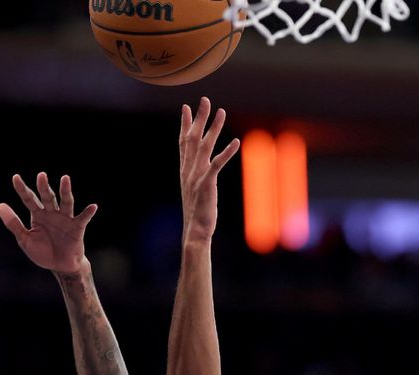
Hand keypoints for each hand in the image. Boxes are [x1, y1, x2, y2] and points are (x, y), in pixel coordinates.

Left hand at [0, 172, 97, 273]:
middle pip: (47, 197)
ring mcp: (65, 219)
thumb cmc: (43, 252)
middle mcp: (52, 213)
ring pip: (65, 202)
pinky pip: (83, 218)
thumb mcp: (24, 239)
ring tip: (65, 178)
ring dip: (65, 191)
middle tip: (41, 175)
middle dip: (44, 186)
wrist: (60, 266)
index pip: (29, 199)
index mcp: (38, 215)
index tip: (15, 177)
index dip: (22, 189)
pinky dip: (88, 213)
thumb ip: (13, 223)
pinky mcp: (77, 228)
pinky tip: (93, 207)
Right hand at [179, 97, 239, 242]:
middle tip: (204, 100)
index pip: (183, 143)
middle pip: (192, 139)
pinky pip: (216, 165)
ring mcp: (196, 177)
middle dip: (199, 118)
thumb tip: (201, 172)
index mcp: (185, 171)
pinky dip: (226, 153)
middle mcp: (189, 171)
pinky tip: (236, 142)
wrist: (195, 232)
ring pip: (204, 147)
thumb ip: (197, 178)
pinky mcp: (207, 185)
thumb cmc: (197, 215)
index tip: (185, 107)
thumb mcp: (195, 192)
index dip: (185, 124)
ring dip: (213, 128)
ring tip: (221, 111)